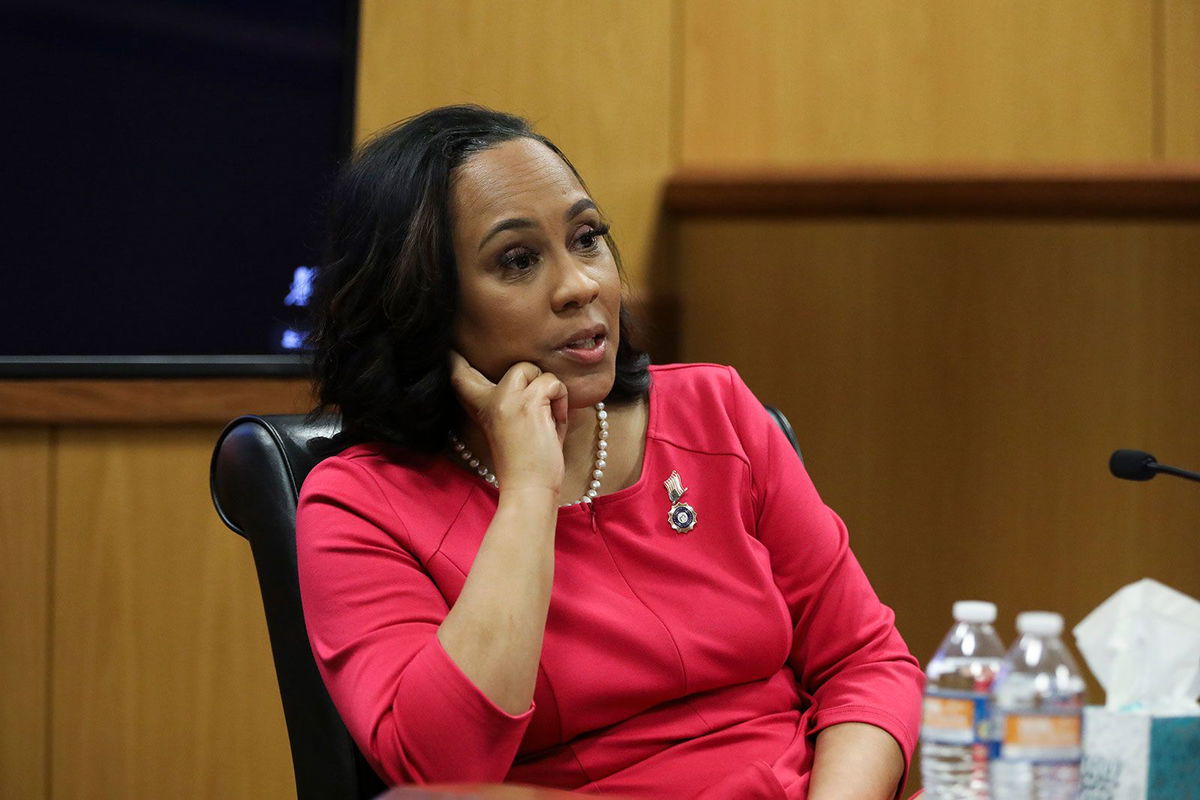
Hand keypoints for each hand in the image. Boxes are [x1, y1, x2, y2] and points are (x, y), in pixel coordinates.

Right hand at [449, 351, 568, 494]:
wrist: (529, 488)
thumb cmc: (527, 462)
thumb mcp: (510, 427)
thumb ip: (513, 401)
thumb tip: (535, 378)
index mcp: (481, 407)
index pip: (460, 376)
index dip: (454, 360)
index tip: (447, 349)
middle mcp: (490, 399)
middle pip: (518, 366)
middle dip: (535, 380)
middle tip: (540, 411)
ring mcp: (507, 398)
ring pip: (537, 371)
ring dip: (551, 394)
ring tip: (547, 421)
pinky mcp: (527, 402)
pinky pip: (554, 384)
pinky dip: (561, 402)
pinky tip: (554, 424)